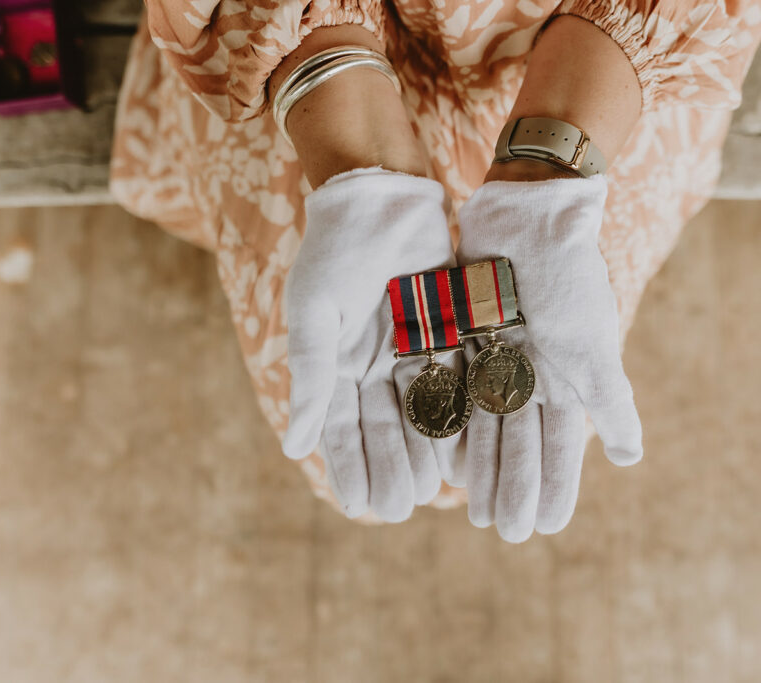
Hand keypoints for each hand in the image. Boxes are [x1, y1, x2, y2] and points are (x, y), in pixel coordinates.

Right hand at [281, 168, 460, 520]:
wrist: (379, 195)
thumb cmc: (334, 251)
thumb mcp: (313, 315)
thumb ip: (309, 378)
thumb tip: (295, 447)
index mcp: (338, 361)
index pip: (341, 426)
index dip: (349, 464)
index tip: (359, 505)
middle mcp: (375, 362)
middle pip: (384, 425)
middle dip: (391, 466)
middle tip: (401, 508)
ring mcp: (413, 347)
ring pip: (422, 410)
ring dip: (425, 450)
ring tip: (432, 490)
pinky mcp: (450, 329)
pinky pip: (457, 378)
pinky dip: (460, 411)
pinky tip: (465, 443)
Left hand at [454, 175, 642, 541]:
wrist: (527, 214)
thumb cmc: (566, 278)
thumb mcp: (591, 343)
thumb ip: (607, 400)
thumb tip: (630, 458)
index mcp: (566, 377)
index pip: (561, 445)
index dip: (556, 486)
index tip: (545, 527)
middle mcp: (531, 374)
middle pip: (521, 443)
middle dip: (515, 487)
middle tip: (506, 532)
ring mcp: (495, 359)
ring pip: (487, 426)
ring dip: (484, 468)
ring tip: (477, 512)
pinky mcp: (462, 340)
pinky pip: (456, 394)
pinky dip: (453, 428)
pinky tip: (445, 462)